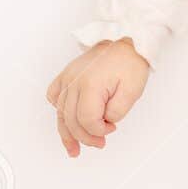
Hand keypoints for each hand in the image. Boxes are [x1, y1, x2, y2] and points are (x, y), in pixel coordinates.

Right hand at [44, 37, 150, 157]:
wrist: (126, 39)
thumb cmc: (130, 62)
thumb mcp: (133, 90)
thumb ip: (117, 112)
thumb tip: (104, 121)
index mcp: (91, 85)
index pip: (87, 120)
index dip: (98, 131)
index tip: (111, 129)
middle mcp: (74, 81)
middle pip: (72, 120)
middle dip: (86, 137)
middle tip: (99, 143)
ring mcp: (68, 77)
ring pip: (60, 112)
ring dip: (66, 133)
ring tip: (73, 149)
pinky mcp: (67, 74)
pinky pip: (54, 95)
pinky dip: (58, 110)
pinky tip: (65, 119)